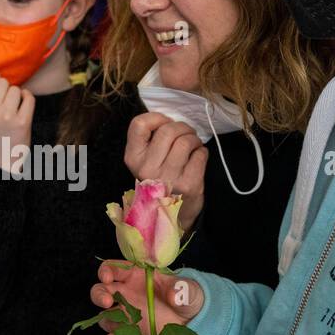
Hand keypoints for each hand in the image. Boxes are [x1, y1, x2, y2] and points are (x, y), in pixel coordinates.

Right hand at [0, 72, 33, 171]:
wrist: (0, 160)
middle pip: (2, 82)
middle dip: (6, 88)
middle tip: (7, 99)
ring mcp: (7, 116)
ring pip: (15, 89)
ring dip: (17, 94)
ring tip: (14, 105)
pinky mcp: (23, 122)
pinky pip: (28, 98)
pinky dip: (28, 98)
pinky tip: (24, 104)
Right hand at [89, 260, 202, 334]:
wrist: (192, 320)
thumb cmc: (186, 296)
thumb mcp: (188, 289)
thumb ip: (181, 289)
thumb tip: (175, 295)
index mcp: (136, 276)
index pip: (113, 269)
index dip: (106, 271)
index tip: (106, 277)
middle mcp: (127, 294)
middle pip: (101, 291)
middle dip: (99, 295)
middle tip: (107, 301)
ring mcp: (127, 315)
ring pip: (105, 316)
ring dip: (107, 320)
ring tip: (120, 326)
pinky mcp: (132, 333)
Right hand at [124, 112, 207, 229]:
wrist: (169, 217)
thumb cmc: (159, 182)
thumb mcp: (144, 162)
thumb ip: (149, 141)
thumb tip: (168, 119)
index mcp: (133, 159)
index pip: (139, 124)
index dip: (156, 117)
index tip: (164, 123)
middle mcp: (147, 169)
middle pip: (168, 130)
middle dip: (182, 128)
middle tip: (186, 135)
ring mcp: (168, 178)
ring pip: (186, 141)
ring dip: (194, 140)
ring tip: (192, 147)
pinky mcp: (189, 185)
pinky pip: (200, 155)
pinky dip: (202, 153)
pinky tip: (197, 159)